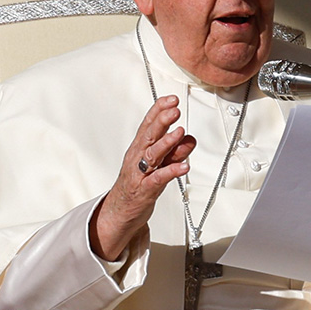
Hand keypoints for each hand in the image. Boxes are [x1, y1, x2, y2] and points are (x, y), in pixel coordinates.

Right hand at [90, 95, 195, 260]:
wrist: (120, 211)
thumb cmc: (138, 183)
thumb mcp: (158, 164)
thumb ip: (174, 151)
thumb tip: (190, 138)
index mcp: (139, 148)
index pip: (148, 124)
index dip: (159, 109)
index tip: (171, 99)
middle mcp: (138, 157)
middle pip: (149, 135)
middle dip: (162, 121)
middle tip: (174, 109)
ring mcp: (140, 173)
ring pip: (153, 155)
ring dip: (167, 142)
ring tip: (179, 133)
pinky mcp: (145, 190)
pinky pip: (158, 179)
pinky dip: (171, 172)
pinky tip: (183, 167)